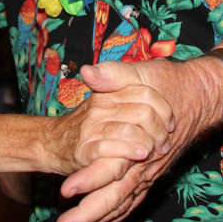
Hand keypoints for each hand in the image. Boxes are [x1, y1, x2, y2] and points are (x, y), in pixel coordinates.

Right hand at [46, 82, 173, 176]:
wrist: (53, 142)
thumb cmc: (89, 123)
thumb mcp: (106, 98)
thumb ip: (127, 84)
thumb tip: (160, 66)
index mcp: (108, 91)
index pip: (146, 92)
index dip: (164, 109)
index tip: (169, 123)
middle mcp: (100, 105)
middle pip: (143, 112)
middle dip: (160, 130)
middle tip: (163, 144)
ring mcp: (92, 126)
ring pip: (131, 130)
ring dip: (149, 144)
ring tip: (152, 151)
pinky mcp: (85, 148)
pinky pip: (113, 148)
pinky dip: (130, 151)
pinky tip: (139, 155)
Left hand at [54, 58, 222, 221]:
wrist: (205, 94)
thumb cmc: (171, 82)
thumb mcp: (142, 72)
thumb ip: (114, 75)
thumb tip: (87, 72)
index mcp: (140, 141)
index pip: (112, 167)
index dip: (89, 180)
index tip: (66, 190)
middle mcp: (146, 163)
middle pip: (117, 198)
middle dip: (89, 214)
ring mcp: (150, 170)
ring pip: (125, 204)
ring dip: (99, 219)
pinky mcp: (152, 172)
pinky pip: (133, 200)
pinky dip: (116, 215)